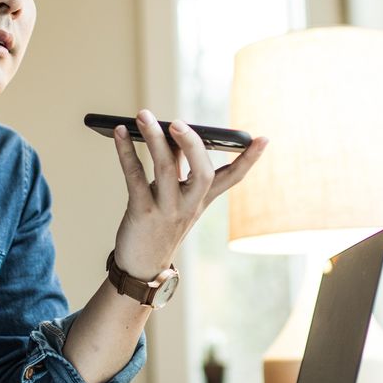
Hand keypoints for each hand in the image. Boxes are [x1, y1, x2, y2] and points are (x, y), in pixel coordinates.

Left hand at [111, 109, 267, 277]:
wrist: (141, 267)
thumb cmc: (158, 225)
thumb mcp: (174, 197)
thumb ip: (175, 165)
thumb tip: (165, 131)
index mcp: (201, 200)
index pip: (232, 178)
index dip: (248, 160)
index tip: (263, 139)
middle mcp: (189, 205)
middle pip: (203, 173)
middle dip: (192, 145)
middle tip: (177, 122)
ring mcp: (167, 210)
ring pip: (165, 170)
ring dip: (154, 139)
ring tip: (143, 115)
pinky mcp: (142, 213)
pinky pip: (135, 177)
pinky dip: (127, 152)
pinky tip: (119, 132)